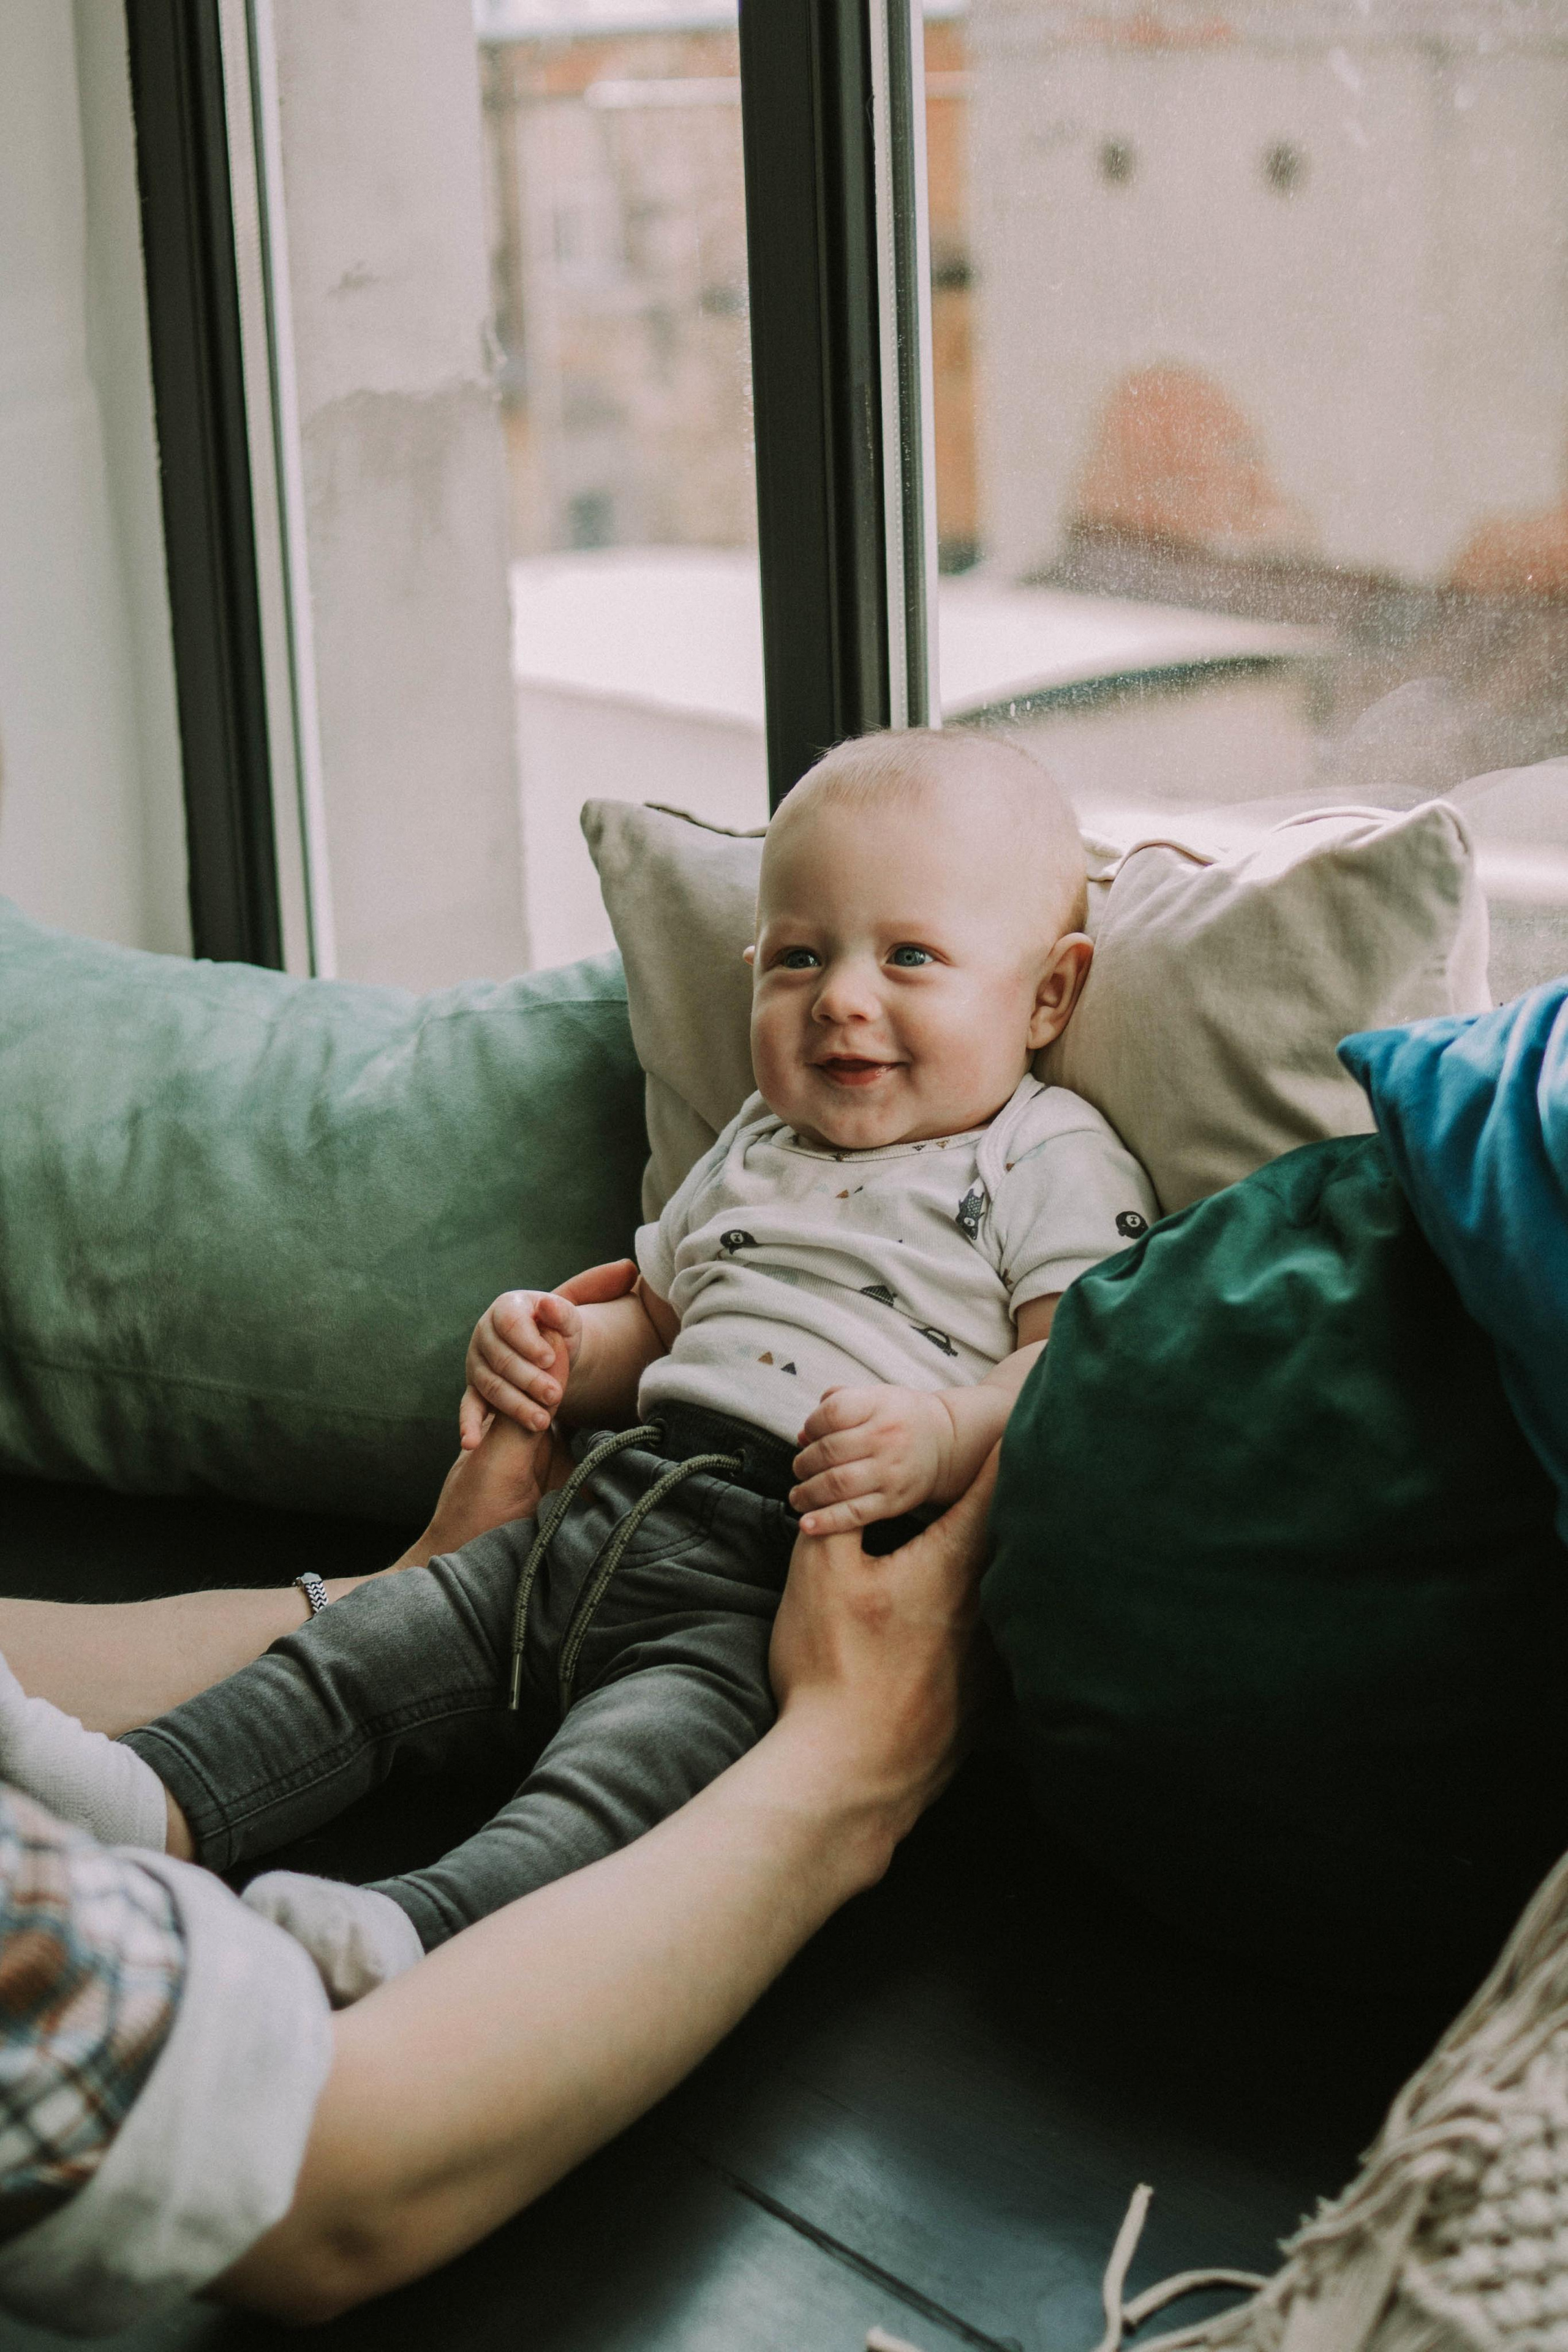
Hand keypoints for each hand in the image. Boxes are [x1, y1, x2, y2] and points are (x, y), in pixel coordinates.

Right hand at [459, 1260, 638, 1449]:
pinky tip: (472, 1442)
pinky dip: (468, 1424)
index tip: (550, 1358)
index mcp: (509, 1307)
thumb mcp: (575, 1308)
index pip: (510, 1321)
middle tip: (556, 1395)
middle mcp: (486, 1333)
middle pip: (501, 1359)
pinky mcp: (475, 1389)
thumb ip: (598, 1286)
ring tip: (542, 1421)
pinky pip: (469, 1406)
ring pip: (490, 1385)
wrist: (545, 1351)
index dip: (528, 1341)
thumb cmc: (558, 1328)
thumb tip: (623, 1271)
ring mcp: (478, 1363)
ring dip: (514, 1405)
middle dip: (528, 1379)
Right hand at [768, 1450, 995, 1847]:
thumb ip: (836, 1517)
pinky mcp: (991, 1703)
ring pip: (1016, 1593)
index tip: (1023, 1413)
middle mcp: (991, 1606)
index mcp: (954, 1564)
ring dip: (1010, 1564)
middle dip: (1012, 1500)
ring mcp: (997, 1658)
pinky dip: (1003, 1624)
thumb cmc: (830, 1669)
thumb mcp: (817, 1575)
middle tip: (1016, 1466)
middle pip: (1016, 1535)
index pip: (994, 1485)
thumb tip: (841, 1482)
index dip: (1006, 1444)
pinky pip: (1008, 1647)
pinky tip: (978, 1631)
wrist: (847, 1776)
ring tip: (1010, 1540)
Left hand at [790, 1385, 954, 1534]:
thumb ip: (835, 1404)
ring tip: (797, 1496)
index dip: (811, 1425)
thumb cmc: (898, 1418)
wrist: (945, 1443)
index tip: (808, 1435)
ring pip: (837, 1485)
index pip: (832, 1413)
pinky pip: (854, 1514)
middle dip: (804, 1463)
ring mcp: (891, 1471)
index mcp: (879, 1405)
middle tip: (798, 1469)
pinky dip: (826, 1521)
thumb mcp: (873, 1397)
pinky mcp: (894, 1501)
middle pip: (829, 1452)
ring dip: (808, 1493)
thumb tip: (801, 1436)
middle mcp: (886, 1438)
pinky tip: (807, 1525)